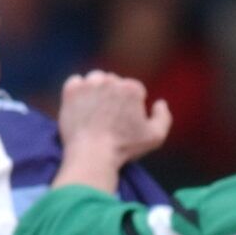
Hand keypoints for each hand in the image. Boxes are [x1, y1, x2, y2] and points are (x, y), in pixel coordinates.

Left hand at [57, 71, 172, 170]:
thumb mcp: (155, 137)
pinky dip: (78, 92)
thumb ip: (163, 117)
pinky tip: (81, 106)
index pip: (134, 89)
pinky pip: (75, 82)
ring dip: (96, 90)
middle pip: (114, 82)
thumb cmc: (124, 148)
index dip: (132, 106)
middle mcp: (111, 80)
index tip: (125, 121)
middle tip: (109, 117)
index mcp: (132, 88)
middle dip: (113, 96)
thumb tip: (160, 102)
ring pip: (95, 80)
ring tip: (95, 111)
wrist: (92, 155)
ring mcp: (89, 84)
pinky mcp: (71, 90)